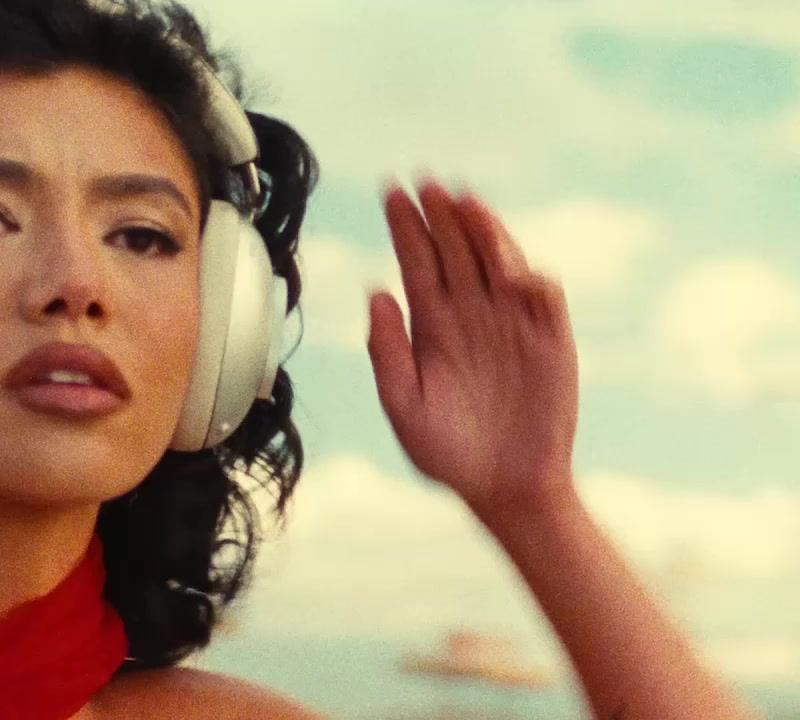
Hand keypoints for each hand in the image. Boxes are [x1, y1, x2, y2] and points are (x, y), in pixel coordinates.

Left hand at [365, 180, 579, 516]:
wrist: (503, 489)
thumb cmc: (448, 452)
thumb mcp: (404, 405)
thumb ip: (386, 351)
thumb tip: (376, 291)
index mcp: (432, 326)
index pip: (418, 262)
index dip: (406, 227)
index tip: (391, 191)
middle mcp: (471, 315)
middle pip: (455, 251)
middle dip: (441, 216)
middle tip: (426, 181)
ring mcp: (512, 324)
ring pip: (498, 263)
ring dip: (484, 232)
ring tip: (465, 203)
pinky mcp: (550, 341)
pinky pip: (543, 300)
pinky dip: (530, 281)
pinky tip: (509, 269)